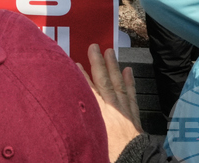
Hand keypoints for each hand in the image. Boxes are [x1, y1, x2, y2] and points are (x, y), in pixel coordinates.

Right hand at [79, 44, 142, 162]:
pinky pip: (131, 95)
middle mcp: (110, 108)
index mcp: (97, 113)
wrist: (133, 162)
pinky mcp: (133, 117)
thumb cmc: (109, 154)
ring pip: (117, 84)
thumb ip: (78, 122)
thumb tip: (65, 108)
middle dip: (97, 63)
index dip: (81, 76)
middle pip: (103, 81)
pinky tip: (128, 70)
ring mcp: (124, 111)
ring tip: (109, 52)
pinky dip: (130, 82)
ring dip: (113, 67)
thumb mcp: (88, 137)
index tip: (74, 63)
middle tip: (93, 46)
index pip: (88, 90)